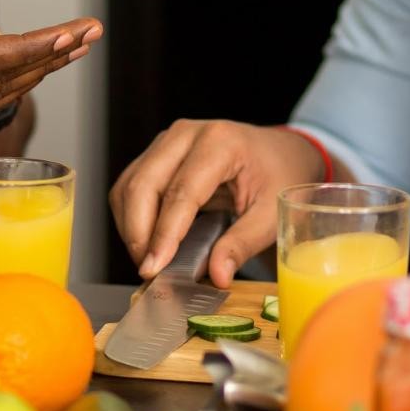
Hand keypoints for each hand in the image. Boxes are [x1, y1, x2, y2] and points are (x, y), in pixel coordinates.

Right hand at [110, 121, 322, 284]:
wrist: (280, 151)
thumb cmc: (280, 176)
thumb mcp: (272, 213)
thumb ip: (243, 244)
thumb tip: (217, 276)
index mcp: (220, 143)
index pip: (181, 192)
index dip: (164, 233)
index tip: (155, 267)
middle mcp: (187, 134)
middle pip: (143, 185)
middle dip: (139, 234)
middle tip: (149, 271)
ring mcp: (168, 141)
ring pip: (129, 186)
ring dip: (131, 228)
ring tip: (150, 260)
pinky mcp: (158, 153)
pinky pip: (130, 185)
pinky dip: (131, 217)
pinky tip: (148, 241)